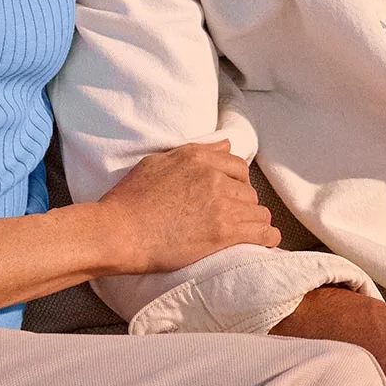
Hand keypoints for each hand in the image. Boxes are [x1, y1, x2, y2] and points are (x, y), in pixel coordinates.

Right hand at [91, 140, 278, 276]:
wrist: (118, 232)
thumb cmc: (128, 200)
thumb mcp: (157, 163)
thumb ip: (194, 152)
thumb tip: (225, 144)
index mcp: (197, 158)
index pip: (237, 165)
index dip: (238, 181)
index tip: (233, 193)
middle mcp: (213, 178)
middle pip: (248, 190)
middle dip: (244, 203)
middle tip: (233, 216)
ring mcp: (220, 205)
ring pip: (257, 211)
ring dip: (255, 221)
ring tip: (249, 231)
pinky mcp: (223, 233)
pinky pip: (261, 232)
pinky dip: (267, 237)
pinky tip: (266, 241)